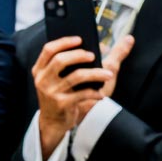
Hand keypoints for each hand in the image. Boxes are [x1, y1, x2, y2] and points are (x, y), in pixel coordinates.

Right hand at [32, 34, 130, 156]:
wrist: (55, 121)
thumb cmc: (64, 94)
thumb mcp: (66, 76)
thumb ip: (87, 58)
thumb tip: (121, 41)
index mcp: (40, 69)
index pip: (49, 50)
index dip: (64, 42)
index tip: (80, 39)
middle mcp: (42, 79)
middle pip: (60, 60)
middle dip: (79, 55)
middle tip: (93, 56)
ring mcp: (51, 92)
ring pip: (76, 77)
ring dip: (95, 74)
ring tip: (108, 75)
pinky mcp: (61, 104)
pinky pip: (83, 94)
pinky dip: (95, 93)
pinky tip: (101, 94)